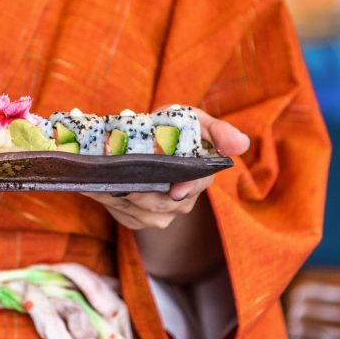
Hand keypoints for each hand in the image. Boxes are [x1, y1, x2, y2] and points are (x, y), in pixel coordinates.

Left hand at [83, 107, 249, 229]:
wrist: (146, 141)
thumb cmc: (173, 129)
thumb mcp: (195, 120)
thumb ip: (217, 130)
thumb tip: (241, 144)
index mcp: (199, 176)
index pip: (196, 185)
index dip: (186, 188)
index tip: (175, 189)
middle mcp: (182, 200)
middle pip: (163, 205)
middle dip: (144, 194)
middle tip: (126, 184)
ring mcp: (160, 212)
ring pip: (141, 214)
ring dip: (121, 199)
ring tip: (106, 183)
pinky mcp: (138, 218)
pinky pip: (124, 216)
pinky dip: (109, 202)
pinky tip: (98, 189)